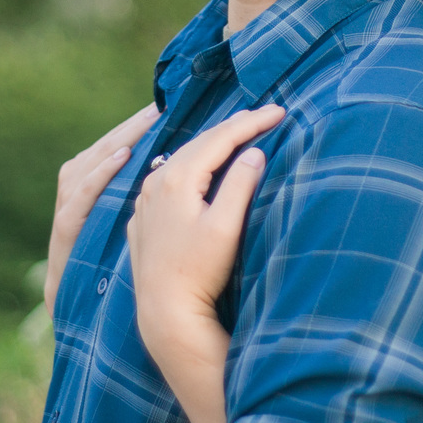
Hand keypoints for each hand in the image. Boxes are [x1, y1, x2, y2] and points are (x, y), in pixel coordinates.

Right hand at [44, 104, 157, 306]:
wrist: (76, 305)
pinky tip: (122, 156)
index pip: (120, 148)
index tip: (168, 108)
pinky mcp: (65, 226)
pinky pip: (82, 194)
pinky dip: (100, 173)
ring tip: (148, 120)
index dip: (140, 128)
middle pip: (106, 147)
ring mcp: (70, 206)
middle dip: (133, 126)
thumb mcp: (126, 225)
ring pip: (92, 161)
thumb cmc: (107, 265)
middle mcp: (79, 189)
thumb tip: (175, 165)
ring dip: (119, 139)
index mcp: (96, 187)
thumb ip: (142, 195)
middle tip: (162, 105)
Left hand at [129, 104, 284, 357]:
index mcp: (177, 179)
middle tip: (263, 113)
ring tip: (236, 132)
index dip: (252, 122)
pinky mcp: (144, 218)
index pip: (220, 138)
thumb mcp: (225, 228)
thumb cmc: (199, 273)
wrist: (164, 311)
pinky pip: (168, 178)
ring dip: (211, 144)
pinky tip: (199, 167)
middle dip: (233, 127)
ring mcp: (146, 200)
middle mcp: (155, 182)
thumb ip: (241, 186)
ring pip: (181, 158)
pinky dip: (191, 165)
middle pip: (200, 143)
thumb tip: (254, 152)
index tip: (278, 110)